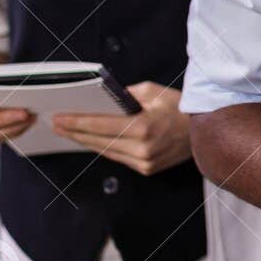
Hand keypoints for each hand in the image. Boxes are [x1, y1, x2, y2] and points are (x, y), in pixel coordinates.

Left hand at [52, 82, 191, 175]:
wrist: (204, 130)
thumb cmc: (180, 107)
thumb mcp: (153, 91)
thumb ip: (125, 94)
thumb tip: (103, 98)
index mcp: (143, 127)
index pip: (100, 126)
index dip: (77, 122)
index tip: (59, 118)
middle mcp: (142, 149)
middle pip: (99, 141)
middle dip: (75, 132)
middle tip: (56, 125)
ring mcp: (145, 162)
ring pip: (106, 152)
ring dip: (85, 142)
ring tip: (67, 132)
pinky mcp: (147, 169)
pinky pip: (118, 158)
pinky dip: (102, 148)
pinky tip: (90, 141)